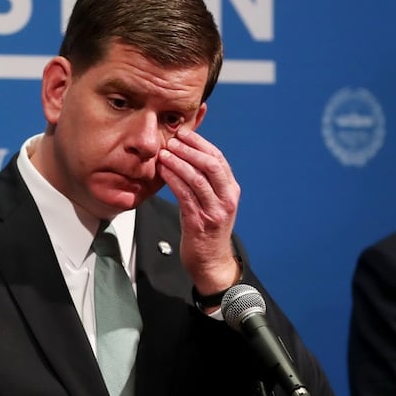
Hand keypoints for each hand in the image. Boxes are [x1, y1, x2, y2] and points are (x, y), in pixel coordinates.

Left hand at [158, 129, 241, 297]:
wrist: (211, 262)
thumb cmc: (207, 230)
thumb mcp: (212, 202)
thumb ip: (206, 182)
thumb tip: (187, 156)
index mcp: (231, 191)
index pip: (218, 159)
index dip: (201, 144)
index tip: (185, 133)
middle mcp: (226, 199)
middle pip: (211, 165)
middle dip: (190, 149)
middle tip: (173, 140)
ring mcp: (214, 211)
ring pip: (197, 178)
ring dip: (179, 162)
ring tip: (164, 153)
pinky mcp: (199, 222)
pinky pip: (185, 195)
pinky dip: (173, 180)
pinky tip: (163, 171)